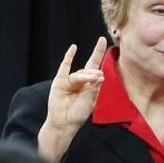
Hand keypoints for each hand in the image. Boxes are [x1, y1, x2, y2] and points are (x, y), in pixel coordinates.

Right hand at [38, 38, 107, 161]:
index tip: (102, 40)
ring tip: (92, 80)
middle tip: (99, 76)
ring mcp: (70, 80)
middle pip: (89, 67)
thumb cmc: (78, 113)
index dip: (99, 53)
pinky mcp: (60, 82)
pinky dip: (68, 58)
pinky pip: (64, 67)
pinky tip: (73, 48)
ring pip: (79, 74)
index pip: (96, 67)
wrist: (64, 122)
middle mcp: (81, 81)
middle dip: (94, 69)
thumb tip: (99, 74)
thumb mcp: (90, 101)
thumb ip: (94, 87)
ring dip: (86, 76)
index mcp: (90, 85)